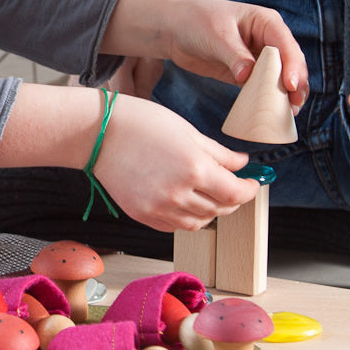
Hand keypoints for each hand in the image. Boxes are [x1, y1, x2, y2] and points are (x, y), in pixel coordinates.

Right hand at [94, 93, 258, 231]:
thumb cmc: (139, 123)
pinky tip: (184, 200)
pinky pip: (175, 226)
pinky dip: (186, 217)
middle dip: (232, 199)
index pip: (236, 193)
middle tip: (231, 186)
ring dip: (210, 211)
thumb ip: (219, 152)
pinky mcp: (143, 215)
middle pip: (220, 210)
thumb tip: (242, 164)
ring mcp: (159, 208)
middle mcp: (179, 194)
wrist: (97, 133)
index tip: (251, 183)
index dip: (249, 190)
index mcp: (194, 168)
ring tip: (206, 194)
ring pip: (199, 223)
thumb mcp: (187, 131)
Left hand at [103, 0, 308, 112]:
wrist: (174, 30)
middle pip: (289, 64)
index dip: (292, 65)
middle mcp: (267, 39)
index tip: (291, 85)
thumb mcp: (217, 36)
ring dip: (285, 95)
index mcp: (266, 22)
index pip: (286, 45)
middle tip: (294, 105)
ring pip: (279, 78)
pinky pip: (262, 88)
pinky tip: (271, 114)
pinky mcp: (247, 74)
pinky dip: (267, 100)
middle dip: (295, 84)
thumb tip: (248, 76)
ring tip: (288, 114)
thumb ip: (234, 56)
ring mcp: (258, 58)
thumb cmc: (196, 22)